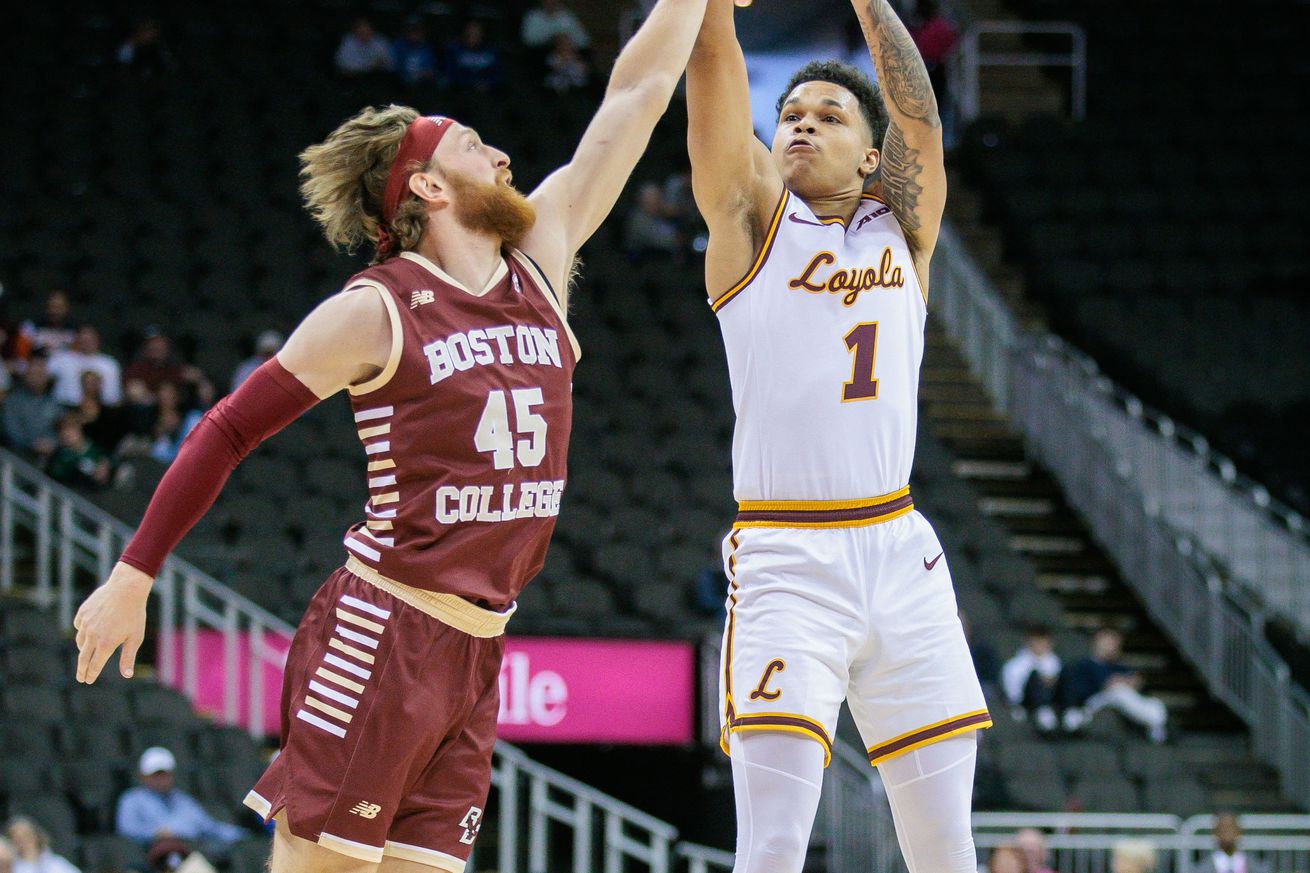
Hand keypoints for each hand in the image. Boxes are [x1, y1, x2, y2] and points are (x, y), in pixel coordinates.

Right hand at [73, 561, 152, 682]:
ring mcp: (85, 623)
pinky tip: (86, 633)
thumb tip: (127, 675)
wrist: (126, 588)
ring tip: (85, 656)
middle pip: (83, 657)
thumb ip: (128, 657)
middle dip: (81, 670)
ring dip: (82, 651)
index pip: (94, 665)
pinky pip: (79, 626)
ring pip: (80, 641)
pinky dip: (82, 632)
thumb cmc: (134, 614)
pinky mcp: (83, 613)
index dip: (91, 674)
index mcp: (105, 644)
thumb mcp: (135, 637)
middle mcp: (92, 635)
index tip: (88, 680)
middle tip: (80, 678)